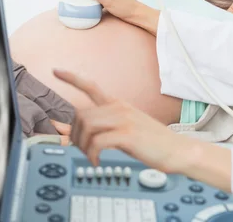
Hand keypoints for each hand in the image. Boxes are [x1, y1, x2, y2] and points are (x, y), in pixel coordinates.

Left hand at [52, 69, 188, 172]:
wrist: (176, 150)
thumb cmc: (152, 142)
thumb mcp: (126, 130)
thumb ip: (102, 128)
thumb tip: (72, 133)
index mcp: (119, 105)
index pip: (91, 87)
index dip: (72, 78)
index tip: (56, 71)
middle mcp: (119, 108)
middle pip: (81, 114)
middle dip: (74, 135)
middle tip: (81, 150)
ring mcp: (124, 119)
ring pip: (86, 126)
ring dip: (82, 145)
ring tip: (91, 156)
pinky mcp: (127, 134)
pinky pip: (97, 142)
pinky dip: (92, 154)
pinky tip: (98, 161)